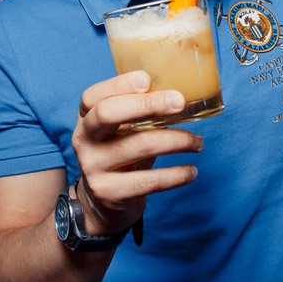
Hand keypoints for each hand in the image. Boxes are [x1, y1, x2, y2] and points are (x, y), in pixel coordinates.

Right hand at [71, 71, 200, 235]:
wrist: (104, 202)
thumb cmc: (122, 153)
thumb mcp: (121, 130)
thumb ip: (139, 112)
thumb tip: (180, 95)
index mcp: (86, 118)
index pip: (93, 96)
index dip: (118, 85)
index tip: (147, 79)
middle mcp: (84, 140)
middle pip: (108, 114)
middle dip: (148, 104)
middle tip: (180, 102)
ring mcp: (93, 167)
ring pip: (138, 145)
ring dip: (177, 141)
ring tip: (198, 143)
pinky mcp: (108, 192)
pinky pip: (149, 181)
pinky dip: (176, 174)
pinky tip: (191, 171)